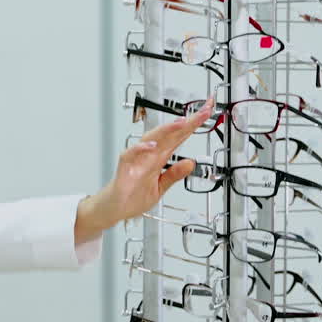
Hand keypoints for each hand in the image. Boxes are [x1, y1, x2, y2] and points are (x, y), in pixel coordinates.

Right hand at [76, 96, 213, 243]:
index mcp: (160, 158)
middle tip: (204, 111)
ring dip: (167, 130)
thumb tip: (190, 162)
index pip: (180, 137)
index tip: (207, 113)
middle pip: (171, 134)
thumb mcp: (160, 188)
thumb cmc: (133, 197)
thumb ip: (174, 174)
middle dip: (188, 122)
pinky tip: (151, 145)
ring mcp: (137, 159)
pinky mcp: (124, 168)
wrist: (114, 210)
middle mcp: (150, 155)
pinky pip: (131, 154)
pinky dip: (140, 148)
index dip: (194, 125)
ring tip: (183, 122)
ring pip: (152, 138)